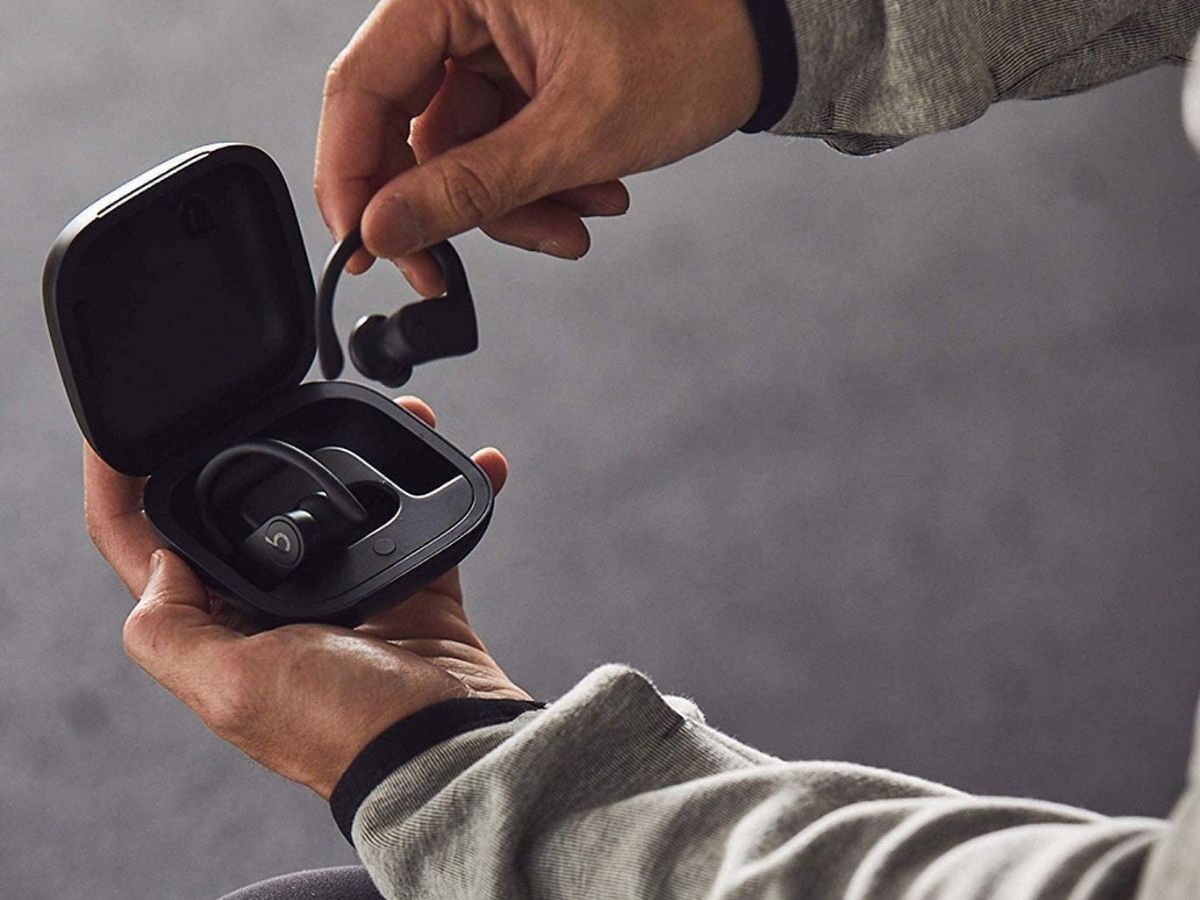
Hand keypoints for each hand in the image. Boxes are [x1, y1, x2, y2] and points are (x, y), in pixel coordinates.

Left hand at [84, 396, 527, 798]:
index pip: (149, 551)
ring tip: (395, 416)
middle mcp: (276, 608)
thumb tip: (164, 560)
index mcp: (220, 629)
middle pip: (247, 506)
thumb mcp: (231, 688)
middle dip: (261, 445)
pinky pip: (421, 522)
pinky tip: (468, 462)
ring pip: (338, 499)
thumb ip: (171, 630)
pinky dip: (443, 493)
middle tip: (275, 399)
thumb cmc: (347, 728)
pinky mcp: (410, 587)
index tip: (123, 436)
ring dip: (364, 454)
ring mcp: (347, 594)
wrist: (449, 746)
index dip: (123, 492)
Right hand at [314, 0, 761, 292]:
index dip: (351, 179)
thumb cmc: (689, 49)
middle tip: (461, 270)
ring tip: (579, 221)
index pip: (361, 86)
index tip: (363, 248)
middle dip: (459, 207)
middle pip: (408, 129)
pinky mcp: (522, 72)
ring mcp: (493, 42)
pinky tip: (595, 192)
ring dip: (515, 205)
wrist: (760, 41)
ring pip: (461, 153)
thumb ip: (471, 188)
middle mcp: (463, 6)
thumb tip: (382, 234)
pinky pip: (501, 148)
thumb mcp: (575, 131)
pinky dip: (541, 185)